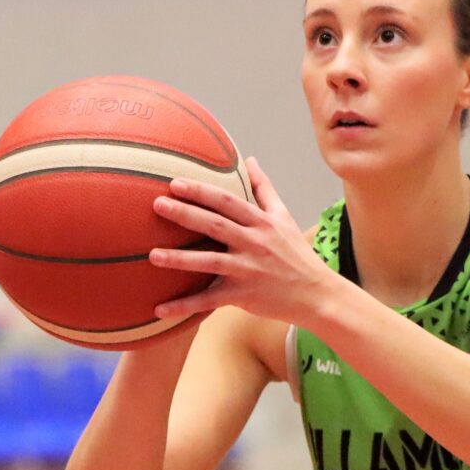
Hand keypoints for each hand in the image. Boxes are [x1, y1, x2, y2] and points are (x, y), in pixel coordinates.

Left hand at [149, 157, 340, 326]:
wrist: (317, 295)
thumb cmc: (297, 254)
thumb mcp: (284, 217)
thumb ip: (264, 189)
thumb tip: (250, 160)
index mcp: (261, 223)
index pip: (227, 201)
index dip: (201, 191)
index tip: (175, 182)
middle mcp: (254, 243)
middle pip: (215, 225)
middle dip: (185, 214)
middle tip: (157, 204)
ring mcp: (248, 270)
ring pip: (210, 262)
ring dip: (180, 259)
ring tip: (152, 255)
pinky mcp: (244, 295)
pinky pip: (209, 301)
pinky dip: (185, 305)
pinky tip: (159, 308)